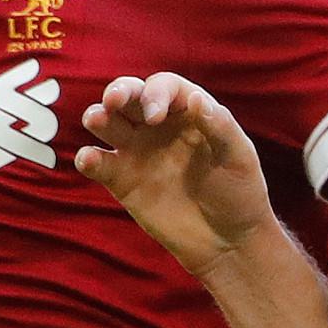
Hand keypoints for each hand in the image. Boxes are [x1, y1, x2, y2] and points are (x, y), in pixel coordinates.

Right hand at [77, 74, 280, 276]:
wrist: (227, 241)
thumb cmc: (239, 194)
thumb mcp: (239, 158)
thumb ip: (219, 127)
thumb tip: (196, 98)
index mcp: (188, 112)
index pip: (164, 87)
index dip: (156, 94)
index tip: (154, 117)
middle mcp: (158, 126)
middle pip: (130, 95)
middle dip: (118, 91)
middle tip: (113, 101)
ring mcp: (137, 151)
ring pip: (108, 122)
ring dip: (98, 116)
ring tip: (97, 120)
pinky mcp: (121, 180)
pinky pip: (98, 163)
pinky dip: (88, 158)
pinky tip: (89, 160)